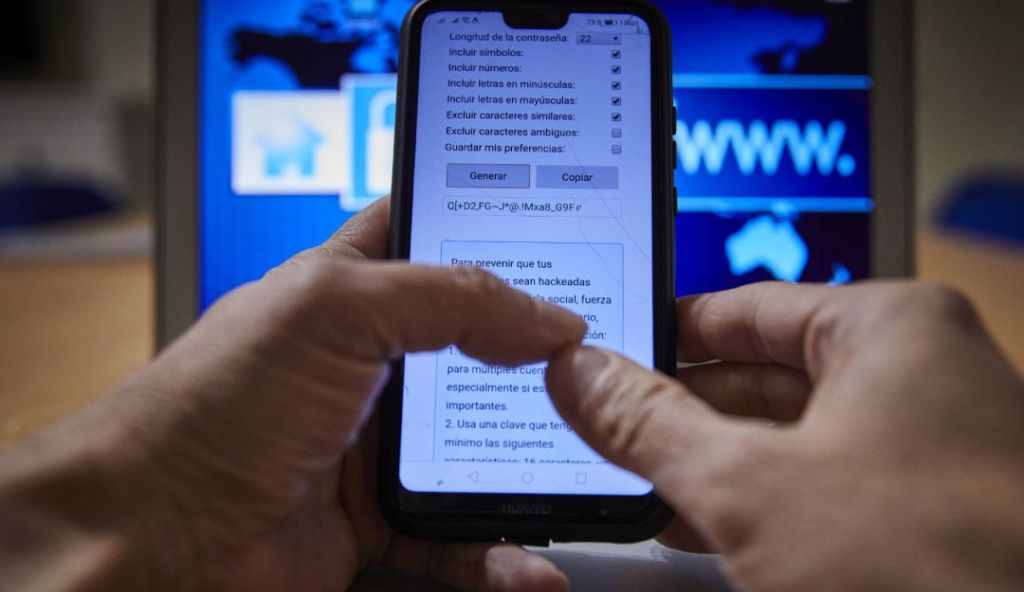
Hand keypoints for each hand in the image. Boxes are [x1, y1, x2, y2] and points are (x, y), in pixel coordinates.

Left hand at [0, 198, 581, 591]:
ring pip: (480, 447)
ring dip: (533, 465)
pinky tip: (529, 565)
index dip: (499, 234)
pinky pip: (457, 536)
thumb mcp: (332, 313)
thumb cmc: (208, 408)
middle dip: (538, 360)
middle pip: (478, 349)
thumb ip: (447, 297)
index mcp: (352, 288)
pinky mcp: (376, 519)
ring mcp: (375, 444)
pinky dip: (497, 553)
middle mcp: (370, 361)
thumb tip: (548, 316)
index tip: (572, 241)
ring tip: (587, 469)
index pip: (438, 238)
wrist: (146, 537)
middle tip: (601, 364)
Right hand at [545, 282, 1023, 591]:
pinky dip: (762, 502)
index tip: (607, 355)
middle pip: (765, 372)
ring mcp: (930, 445)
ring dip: (713, 462)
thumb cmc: (933, 570)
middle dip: (681, 408)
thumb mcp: (752, 489)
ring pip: (792, 436)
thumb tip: (583, 374)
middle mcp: (919, 375)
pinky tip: (702, 525)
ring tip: (636, 478)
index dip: (663, 334)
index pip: (745, 306)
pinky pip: (824, 486)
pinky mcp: (930, 511)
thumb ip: (650, 424)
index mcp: (891, 329)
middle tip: (607, 424)